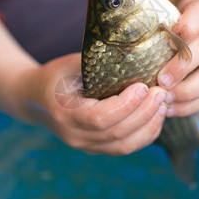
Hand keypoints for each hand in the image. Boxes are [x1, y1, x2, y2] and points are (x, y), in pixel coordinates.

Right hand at [13, 54, 168, 154]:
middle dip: (145, 113)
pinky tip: (155, 118)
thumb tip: (132, 50)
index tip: (144, 86)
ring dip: (149, 126)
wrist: (34, 99)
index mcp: (65, 113)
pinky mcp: (94, 147)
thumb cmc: (54, 76)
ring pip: (124, 146)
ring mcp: (85, 145)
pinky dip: (144, 136)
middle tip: (162, 93)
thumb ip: (95, 61)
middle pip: (117, 133)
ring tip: (163, 105)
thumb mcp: (69, 64)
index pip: (100, 118)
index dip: (126, 105)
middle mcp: (75, 135)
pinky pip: (123, 148)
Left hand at [157, 0, 198, 116]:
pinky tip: (172, 109)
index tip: (168, 42)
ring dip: (188, 91)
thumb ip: (159, 29)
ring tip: (165, 99)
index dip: (186, 27)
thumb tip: (129, 49)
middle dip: (182, 67)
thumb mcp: (172, 19)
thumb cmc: (180, 27)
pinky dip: (192, 104)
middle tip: (160, 82)